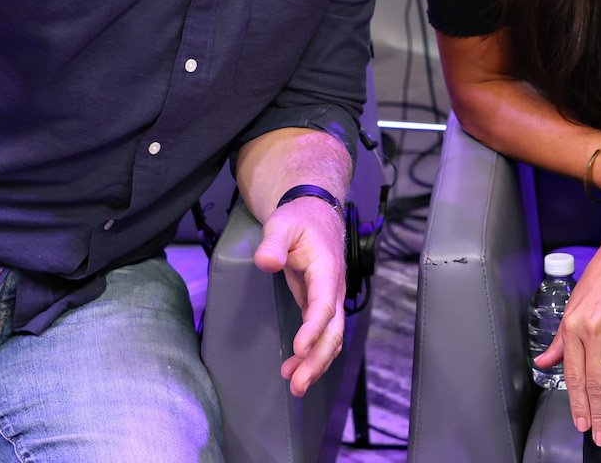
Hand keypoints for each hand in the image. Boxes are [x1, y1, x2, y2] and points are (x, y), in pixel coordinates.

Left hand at [252, 197, 346, 395]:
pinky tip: (296, 368)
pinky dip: (313, 355)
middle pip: (333, 330)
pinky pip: (323, 335)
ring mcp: (330, 299)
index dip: (314, 327)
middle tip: (297, 383)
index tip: (299, 347)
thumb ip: (273, 243)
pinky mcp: (321, 305)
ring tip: (295, 386)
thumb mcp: (282, 224)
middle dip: (317, 359)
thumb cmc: (299, 219)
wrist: (315, 214)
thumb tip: (265, 262)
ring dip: (316, 363)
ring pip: (331, 338)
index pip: (324, 303)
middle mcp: (334, 289)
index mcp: (326, 269)